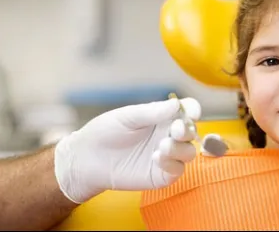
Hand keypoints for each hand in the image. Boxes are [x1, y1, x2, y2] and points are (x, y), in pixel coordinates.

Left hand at [54, 97, 200, 203]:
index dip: (192, 110)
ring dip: (180, 148)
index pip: (187, 111)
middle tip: (176, 130)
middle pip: (191, 132)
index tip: (191, 112)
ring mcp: (166, 155)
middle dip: (188, 130)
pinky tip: (156, 158)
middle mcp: (168, 135)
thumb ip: (152, 112)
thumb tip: (177, 104)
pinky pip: (177, 170)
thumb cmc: (105, 132)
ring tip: (162, 146)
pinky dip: (172, 164)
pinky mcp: (161, 174)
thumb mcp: (127, 117)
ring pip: (189, 152)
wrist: (86, 159)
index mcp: (163, 117)